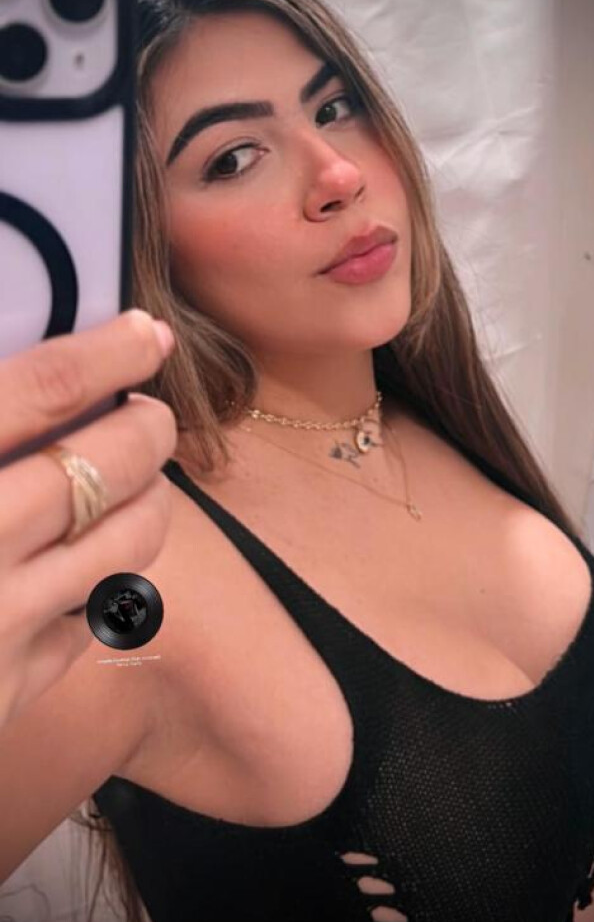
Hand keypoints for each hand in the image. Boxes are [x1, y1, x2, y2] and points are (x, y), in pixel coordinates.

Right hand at [0, 308, 177, 728]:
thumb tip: (29, 371)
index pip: (46, 388)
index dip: (111, 352)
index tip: (149, 334)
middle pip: (110, 462)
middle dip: (148, 427)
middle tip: (150, 415)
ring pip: (130, 539)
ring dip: (150, 497)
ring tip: (138, 481)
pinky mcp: (10, 688)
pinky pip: (97, 614)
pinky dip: (109, 575)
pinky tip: (88, 559)